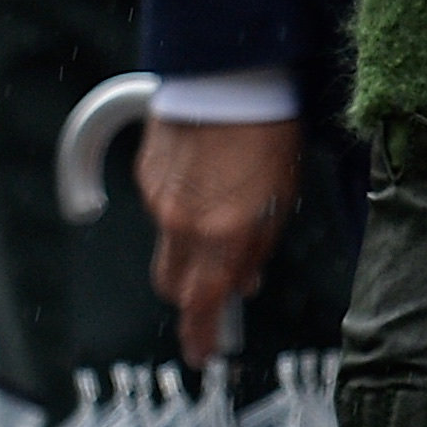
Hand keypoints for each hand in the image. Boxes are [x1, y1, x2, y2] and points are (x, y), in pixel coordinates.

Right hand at [140, 113, 298, 370]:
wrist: (231, 73)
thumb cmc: (270, 132)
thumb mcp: (282, 198)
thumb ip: (257, 248)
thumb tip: (242, 282)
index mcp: (224, 234)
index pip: (202, 305)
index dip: (201, 336)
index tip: (205, 353)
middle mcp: (184, 223)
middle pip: (173, 284)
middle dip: (192, 293)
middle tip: (218, 286)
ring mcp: (158, 200)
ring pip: (168, 246)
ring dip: (190, 246)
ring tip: (225, 211)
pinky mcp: (144, 175)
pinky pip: (160, 208)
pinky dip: (180, 208)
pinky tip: (208, 178)